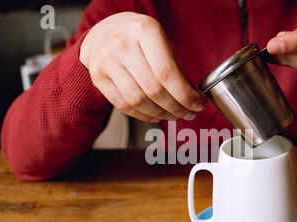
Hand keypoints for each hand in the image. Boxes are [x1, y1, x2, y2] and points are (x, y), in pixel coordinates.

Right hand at [80, 12, 205, 121]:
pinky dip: (144, 115)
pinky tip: (156, 115)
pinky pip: (124, 105)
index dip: (185, 95)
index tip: (198, 104)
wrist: (105, 33)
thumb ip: (179, 69)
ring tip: (174, 115)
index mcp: (144, 31)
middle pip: (154, 90)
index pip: (167, 73)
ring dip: (161, 114)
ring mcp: (107, 61)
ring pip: (138, 101)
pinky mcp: (98, 77)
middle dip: (177, 108)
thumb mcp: (163, 43)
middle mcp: (122, 44)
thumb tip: (194, 98)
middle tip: (190, 114)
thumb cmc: (139, 39)